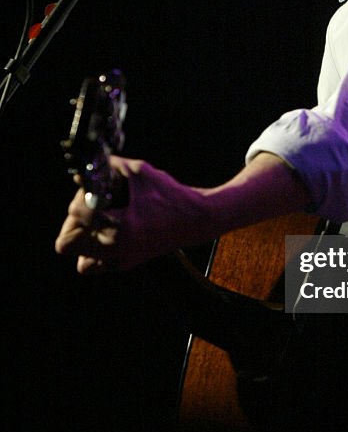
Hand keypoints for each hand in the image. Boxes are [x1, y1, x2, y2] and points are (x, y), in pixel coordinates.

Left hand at [55, 156, 210, 272]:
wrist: (196, 219)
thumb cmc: (170, 195)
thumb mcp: (140, 172)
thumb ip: (110, 166)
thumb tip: (85, 168)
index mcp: (122, 226)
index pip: (77, 214)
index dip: (81, 196)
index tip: (92, 189)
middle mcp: (118, 248)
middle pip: (67, 242)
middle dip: (75, 221)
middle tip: (90, 208)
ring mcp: (121, 259)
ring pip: (79, 258)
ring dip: (82, 239)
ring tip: (97, 222)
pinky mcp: (126, 264)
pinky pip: (93, 265)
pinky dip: (93, 251)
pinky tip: (107, 232)